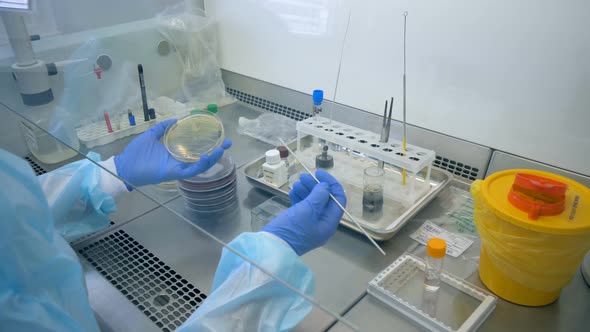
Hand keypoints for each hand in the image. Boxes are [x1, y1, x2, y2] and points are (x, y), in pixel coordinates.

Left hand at [114, 119, 231, 189]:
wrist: (124, 165)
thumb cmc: (136, 153)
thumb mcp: (151, 136)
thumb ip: (162, 128)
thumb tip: (174, 119)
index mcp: (175, 154)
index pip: (196, 151)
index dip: (208, 145)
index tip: (219, 136)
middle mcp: (179, 163)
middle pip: (202, 159)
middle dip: (217, 153)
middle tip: (228, 144)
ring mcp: (177, 169)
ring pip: (200, 166)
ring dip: (212, 159)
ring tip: (221, 150)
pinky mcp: (173, 173)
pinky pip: (190, 171)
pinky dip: (199, 165)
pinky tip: (207, 157)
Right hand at [262, 169, 345, 254]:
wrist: (271, 247)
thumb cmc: (291, 229)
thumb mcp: (307, 210)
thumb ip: (318, 196)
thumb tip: (326, 186)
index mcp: (329, 223)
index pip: (338, 199)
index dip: (331, 184)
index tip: (318, 173)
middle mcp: (322, 224)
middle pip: (324, 200)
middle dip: (315, 186)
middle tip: (303, 176)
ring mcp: (310, 224)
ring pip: (313, 202)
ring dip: (306, 190)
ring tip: (296, 183)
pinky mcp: (299, 224)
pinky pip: (303, 207)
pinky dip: (299, 198)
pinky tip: (292, 191)